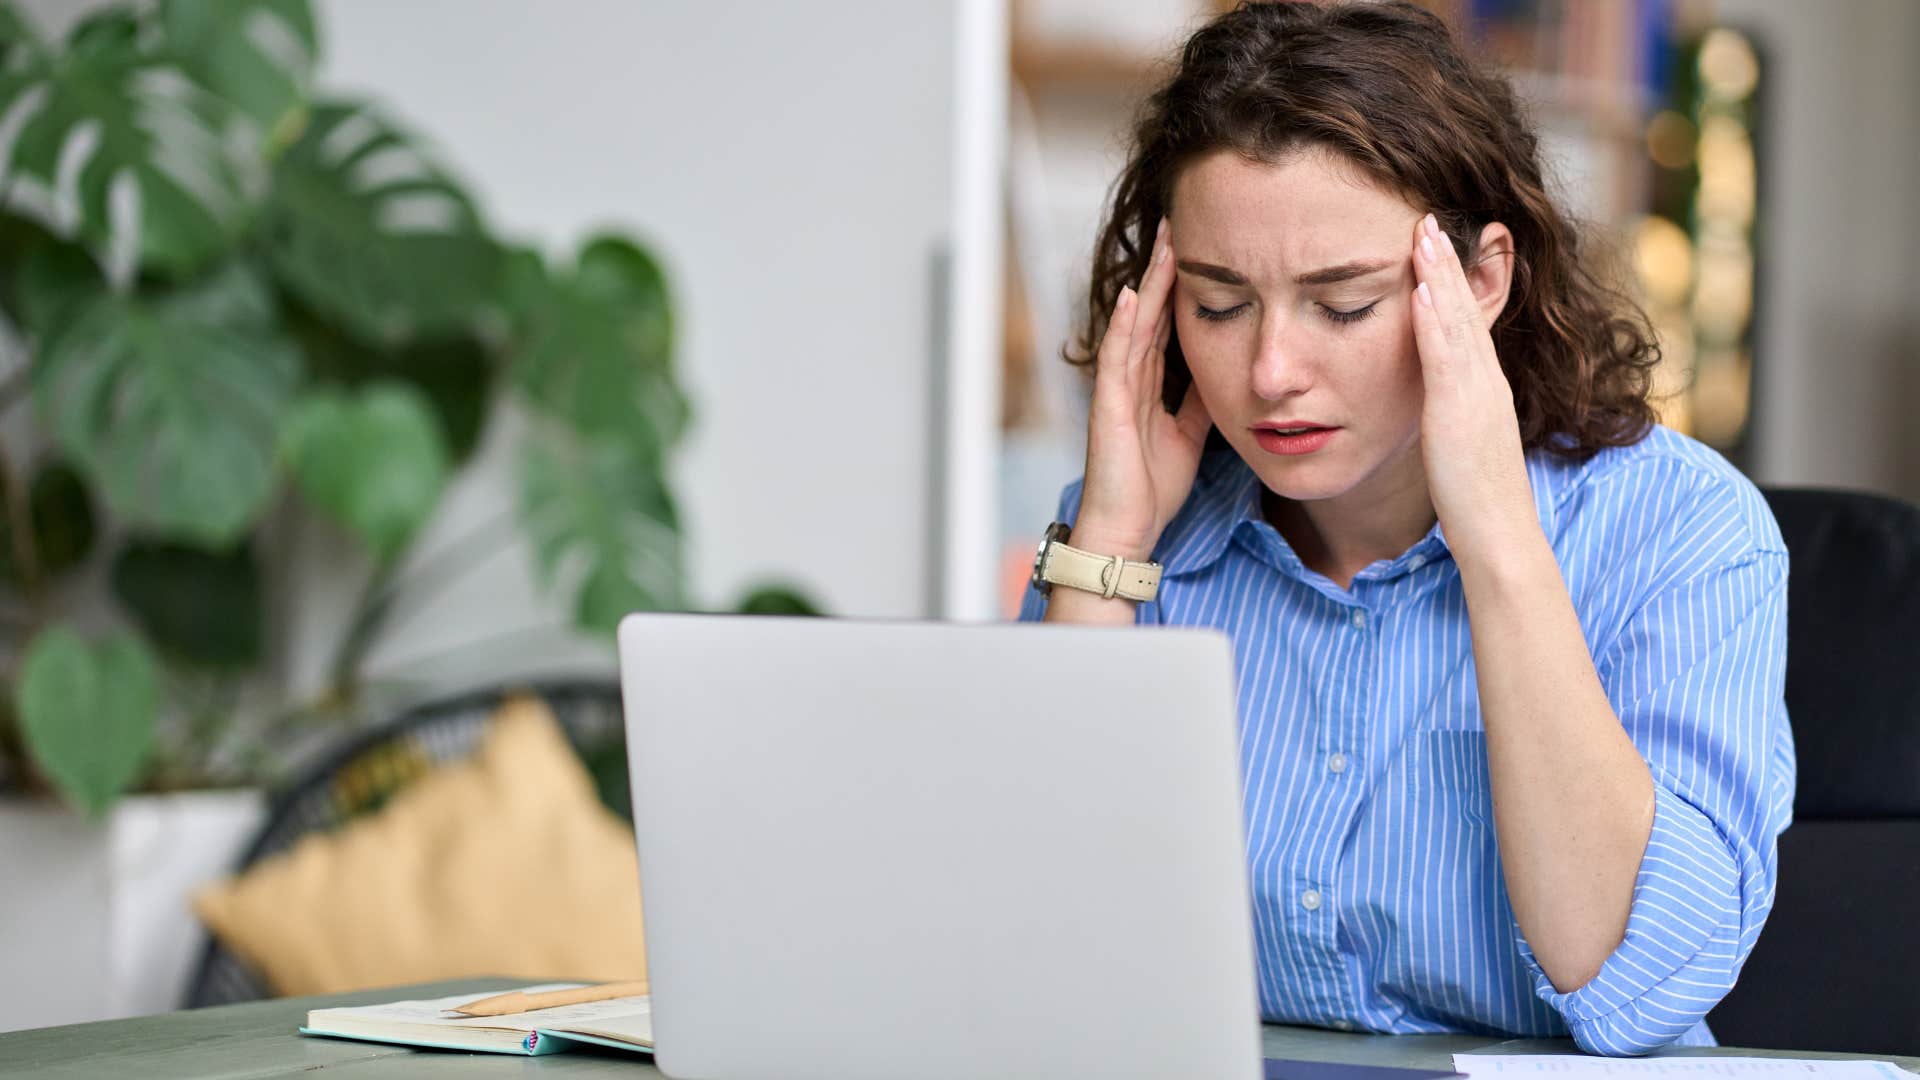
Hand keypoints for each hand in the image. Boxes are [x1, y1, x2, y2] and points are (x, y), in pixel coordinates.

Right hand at [1075, 217, 1214, 561]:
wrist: (1127, 529)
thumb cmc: (1151, 490)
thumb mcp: (1190, 436)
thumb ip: (1200, 402)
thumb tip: (1224, 372)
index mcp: (1147, 387)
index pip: (1163, 325)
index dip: (1177, 288)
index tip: (1193, 251)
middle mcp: (1129, 380)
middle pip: (1148, 313)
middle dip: (1163, 271)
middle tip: (1177, 225)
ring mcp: (1116, 390)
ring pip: (1134, 325)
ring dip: (1147, 284)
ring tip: (1163, 243)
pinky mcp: (1109, 407)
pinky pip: (1117, 359)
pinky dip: (1124, 326)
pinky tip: (1133, 297)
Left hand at [1408, 212, 1536, 555]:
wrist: (1500, 535)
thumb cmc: (1478, 501)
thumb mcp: (1463, 445)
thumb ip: (1454, 418)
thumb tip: (1439, 408)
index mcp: (1484, 389)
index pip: (1466, 323)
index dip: (1450, 283)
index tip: (1433, 246)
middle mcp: (1485, 382)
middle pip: (1464, 309)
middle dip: (1446, 262)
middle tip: (1427, 217)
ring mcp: (1476, 394)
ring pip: (1456, 321)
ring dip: (1439, 275)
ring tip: (1422, 232)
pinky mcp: (1460, 412)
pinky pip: (1445, 358)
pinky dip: (1433, 321)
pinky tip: (1418, 290)